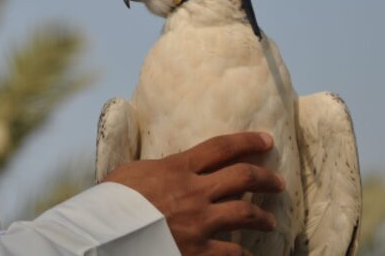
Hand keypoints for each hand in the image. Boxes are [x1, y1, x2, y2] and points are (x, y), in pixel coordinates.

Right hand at [103, 132, 283, 255]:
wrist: (106, 235)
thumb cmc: (111, 202)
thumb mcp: (131, 172)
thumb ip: (156, 168)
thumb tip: (165, 167)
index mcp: (178, 167)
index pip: (222, 147)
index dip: (248, 141)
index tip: (267, 140)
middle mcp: (195, 191)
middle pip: (243, 177)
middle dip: (266, 178)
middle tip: (278, 182)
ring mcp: (200, 222)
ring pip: (245, 213)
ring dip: (263, 217)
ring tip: (270, 221)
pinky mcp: (199, 252)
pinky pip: (232, 252)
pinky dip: (243, 254)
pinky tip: (249, 254)